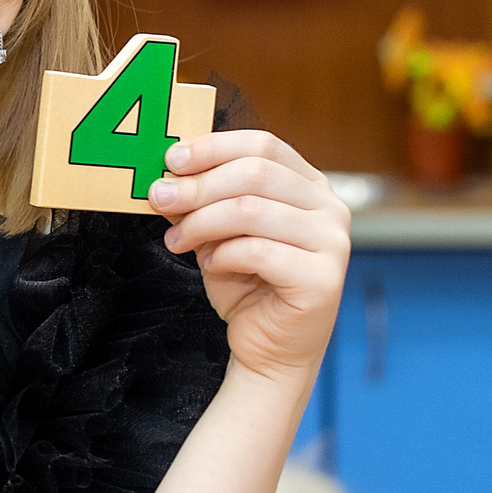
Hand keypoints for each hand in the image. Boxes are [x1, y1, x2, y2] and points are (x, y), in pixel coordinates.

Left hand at [150, 131, 349, 384]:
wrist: (268, 347)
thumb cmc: (246, 284)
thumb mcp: (215, 232)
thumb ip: (200, 201)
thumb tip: (167, 174)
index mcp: (309, 185)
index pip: (263, 145)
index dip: (213, 147)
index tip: (171, 160)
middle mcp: (329, 207)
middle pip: (254, 173)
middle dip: (197, 185)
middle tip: (159, 199)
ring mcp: (332, 242)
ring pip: (250, 209)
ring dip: (201, 223)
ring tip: (176, 241)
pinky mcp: (323, 278)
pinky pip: (258, 250)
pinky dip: (222, 255)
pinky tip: (210, 265)